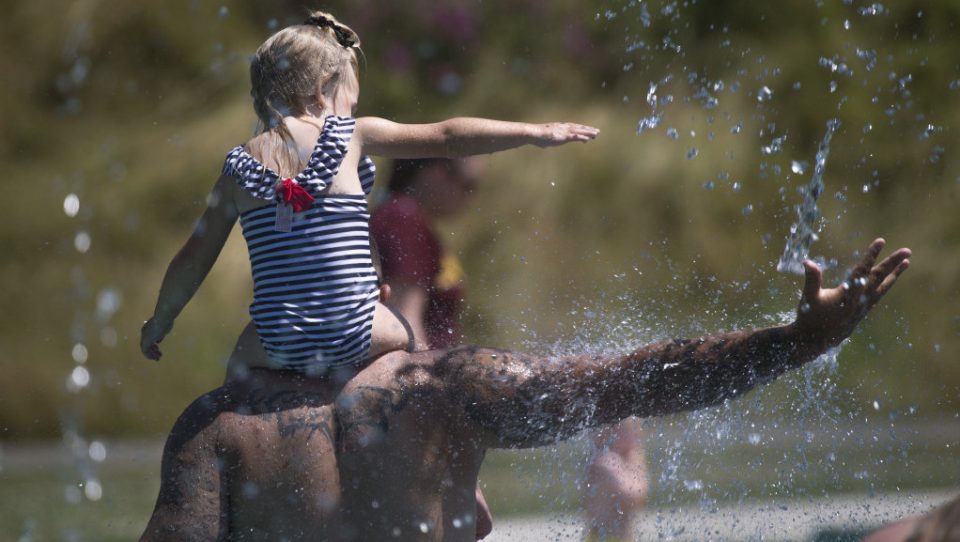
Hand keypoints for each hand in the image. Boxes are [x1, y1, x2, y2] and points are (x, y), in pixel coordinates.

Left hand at [141, 317, 171, 360]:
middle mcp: (144, 333)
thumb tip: (158, 341)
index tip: (158, 348)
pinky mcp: (146, 341)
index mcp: (148, 329)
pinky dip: (149, 355)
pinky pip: (145, 351)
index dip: (152, 344)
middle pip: (146, 344)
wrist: (163, 319)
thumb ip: (160, 335)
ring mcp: (144, 337)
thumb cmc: (165, 321)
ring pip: (145, 348)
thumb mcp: (163, 328)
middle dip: (152, 350)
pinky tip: (155, 358)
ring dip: (151, 354)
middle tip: (159, 355)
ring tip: (158, 358)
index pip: (149, 338)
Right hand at [533, 123, 598, 146]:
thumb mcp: (544, 139)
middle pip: (578, 128)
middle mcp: (563, 127)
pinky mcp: (564, 136)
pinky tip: (588, 139)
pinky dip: (582, 137)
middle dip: (588, 129)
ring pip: (579, 131)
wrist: (534, 133)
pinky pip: (576, 136)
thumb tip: (544, 144)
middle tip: (597, 131)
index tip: (587, 130)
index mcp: (559, 127)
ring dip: (588, 132)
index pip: (573, 127)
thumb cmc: (536, 137)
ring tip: (596, 134)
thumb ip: (547, 141)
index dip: (580, 129)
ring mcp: (564, 131)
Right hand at [794, 238, 910, 349]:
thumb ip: (811, 279)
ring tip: (907, 263)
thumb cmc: (809, 318)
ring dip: (895, 274)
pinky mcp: (861, 313)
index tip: (880, 241)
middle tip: (907, 250)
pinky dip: (885, 287)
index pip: (862, 270)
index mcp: (848, 295)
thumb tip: (807, 261)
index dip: (871, 255)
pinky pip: (878, 296)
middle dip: (892, 263)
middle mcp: (860, 301)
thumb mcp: (808, 297)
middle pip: (879, 278)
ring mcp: (862, 308)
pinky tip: (889, 282)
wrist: (814, 342)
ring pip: (883, 288)